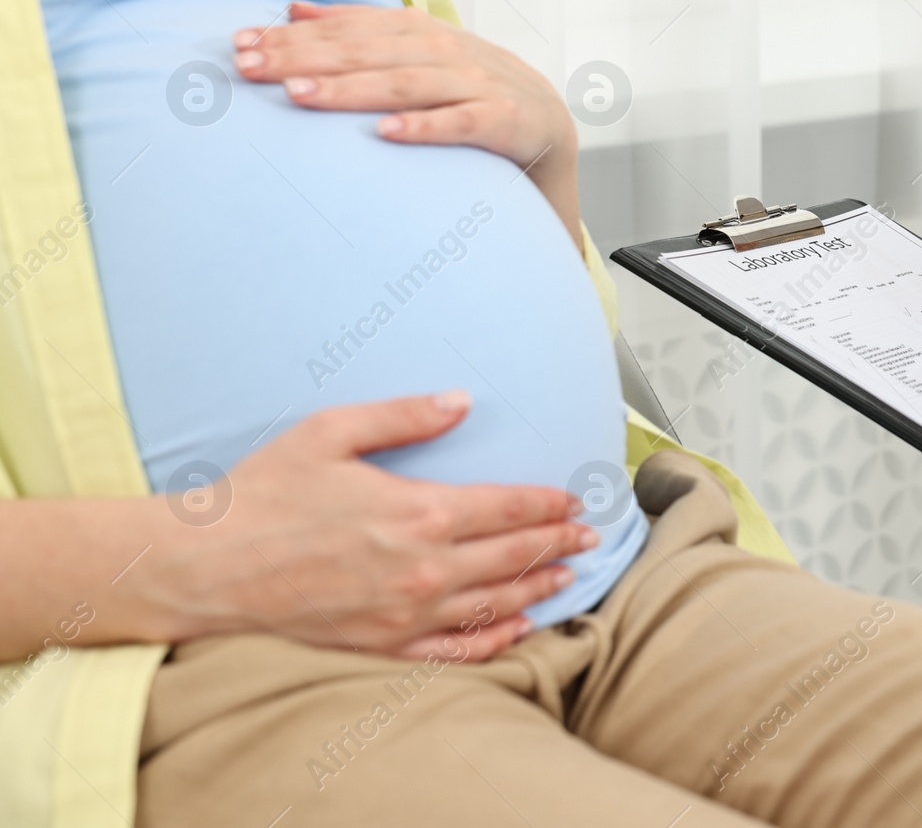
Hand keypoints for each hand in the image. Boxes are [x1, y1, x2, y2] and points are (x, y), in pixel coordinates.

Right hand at [135, 392, 597, 661]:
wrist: (202, 569)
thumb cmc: (260, 497)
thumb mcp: (331, 432)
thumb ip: (405, 415)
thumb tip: (461, 400)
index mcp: (417, 513)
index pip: (509, 507)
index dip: (550, 504)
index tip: (575, 500)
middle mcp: (423, 569)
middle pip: (514, 556)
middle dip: (559, 544)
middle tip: (588, 536)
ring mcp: (405, 615)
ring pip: (496, 604)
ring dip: (540, 588)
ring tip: (569, 576)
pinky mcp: (383, 647)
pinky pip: (457, 651)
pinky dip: (496, 639)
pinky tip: (517, 628)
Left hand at [231, 2, 582, 247]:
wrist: (550, 128)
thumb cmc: (470, 94)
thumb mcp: (418, 56)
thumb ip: (362, 32)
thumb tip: (293, 11)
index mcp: (422, 32)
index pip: (350, 28)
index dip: (295, 35)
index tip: (240, 45)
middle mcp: (447, 51)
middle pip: (368, 50)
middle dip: (306, 57)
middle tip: (251, 67)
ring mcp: (480, 84)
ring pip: (407, 82)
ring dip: (352, 89)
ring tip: (300, 96)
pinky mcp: (507, 122)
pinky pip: (462, 123)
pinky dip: (425, 126)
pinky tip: (385, 134)